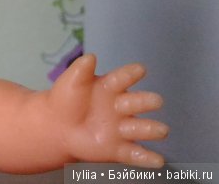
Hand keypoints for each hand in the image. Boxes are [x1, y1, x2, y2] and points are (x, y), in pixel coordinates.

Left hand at [49, 54, 167, 167]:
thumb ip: (80, 70)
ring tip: (161, 130)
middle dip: (146, 102)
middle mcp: (122, 107)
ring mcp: (122, 128)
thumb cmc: (67, 100)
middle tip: (155, 101)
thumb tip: (90, 57)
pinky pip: (134, 154)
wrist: (57, 127)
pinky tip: (158, 161)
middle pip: (137, 103)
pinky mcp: (119, 148)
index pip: (122, 78)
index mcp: (111, 87)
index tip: (140, 70)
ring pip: (140, 128)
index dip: (131, 74)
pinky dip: (147, 158)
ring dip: (151, 129)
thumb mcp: (71, 82)